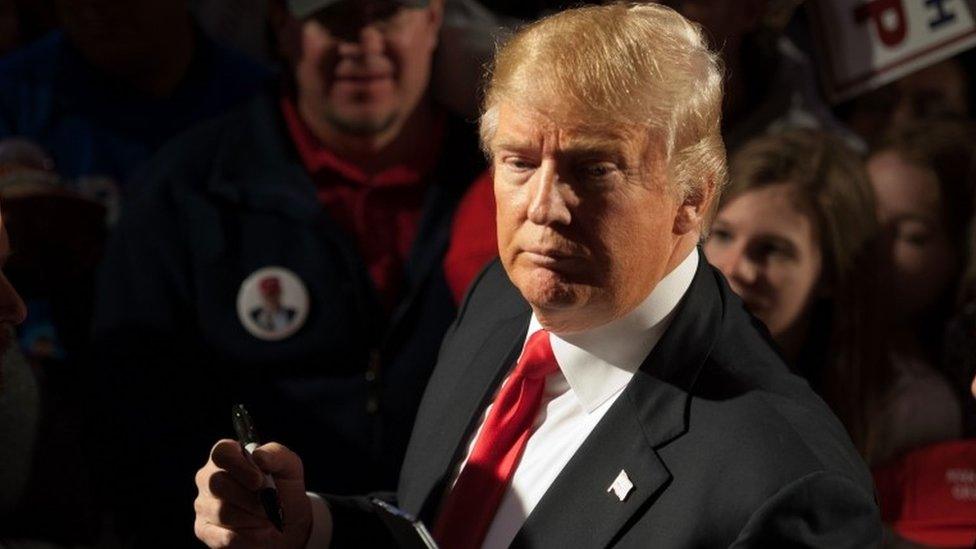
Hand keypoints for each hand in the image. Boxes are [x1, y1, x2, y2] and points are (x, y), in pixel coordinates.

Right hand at [194, 439, 313, 547]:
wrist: (288, 519)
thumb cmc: (284, 486)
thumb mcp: (288, 465)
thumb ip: (275, 455)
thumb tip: (258, 457)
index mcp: (228, 455)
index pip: (221, 452)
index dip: (239, 466)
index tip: (259, 480)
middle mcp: (209, 477)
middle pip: (217, 484)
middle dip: (250, 498)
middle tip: (270, 505)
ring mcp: (204, 504)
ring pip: (221, 512)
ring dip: (252, 518)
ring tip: (267, 518)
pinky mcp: (204, 530)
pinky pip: (222, 536)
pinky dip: (247, 536)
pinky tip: (259, 532)